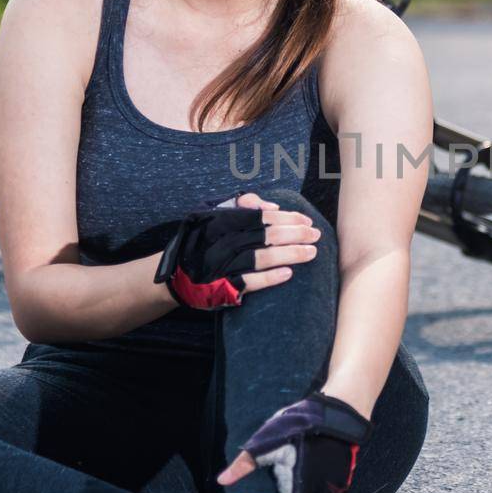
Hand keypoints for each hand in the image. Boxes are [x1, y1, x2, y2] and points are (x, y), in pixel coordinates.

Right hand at [153, 192, 320, 308]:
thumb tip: (272, 206)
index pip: (261, 217)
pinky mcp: (221, 287)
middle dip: (296, 235)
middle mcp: (222, 242)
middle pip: (266, 236)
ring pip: (262, 258)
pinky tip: (289, 274)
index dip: (287, 218)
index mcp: (221, 222)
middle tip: (316, 235)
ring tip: (311, 253)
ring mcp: (222, 265)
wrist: (174, 276)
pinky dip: (269, 278)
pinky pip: (249, 282)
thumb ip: (240, 205)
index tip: (306, 220)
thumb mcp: (212, 214)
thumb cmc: (200, 241)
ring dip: (290, 255)